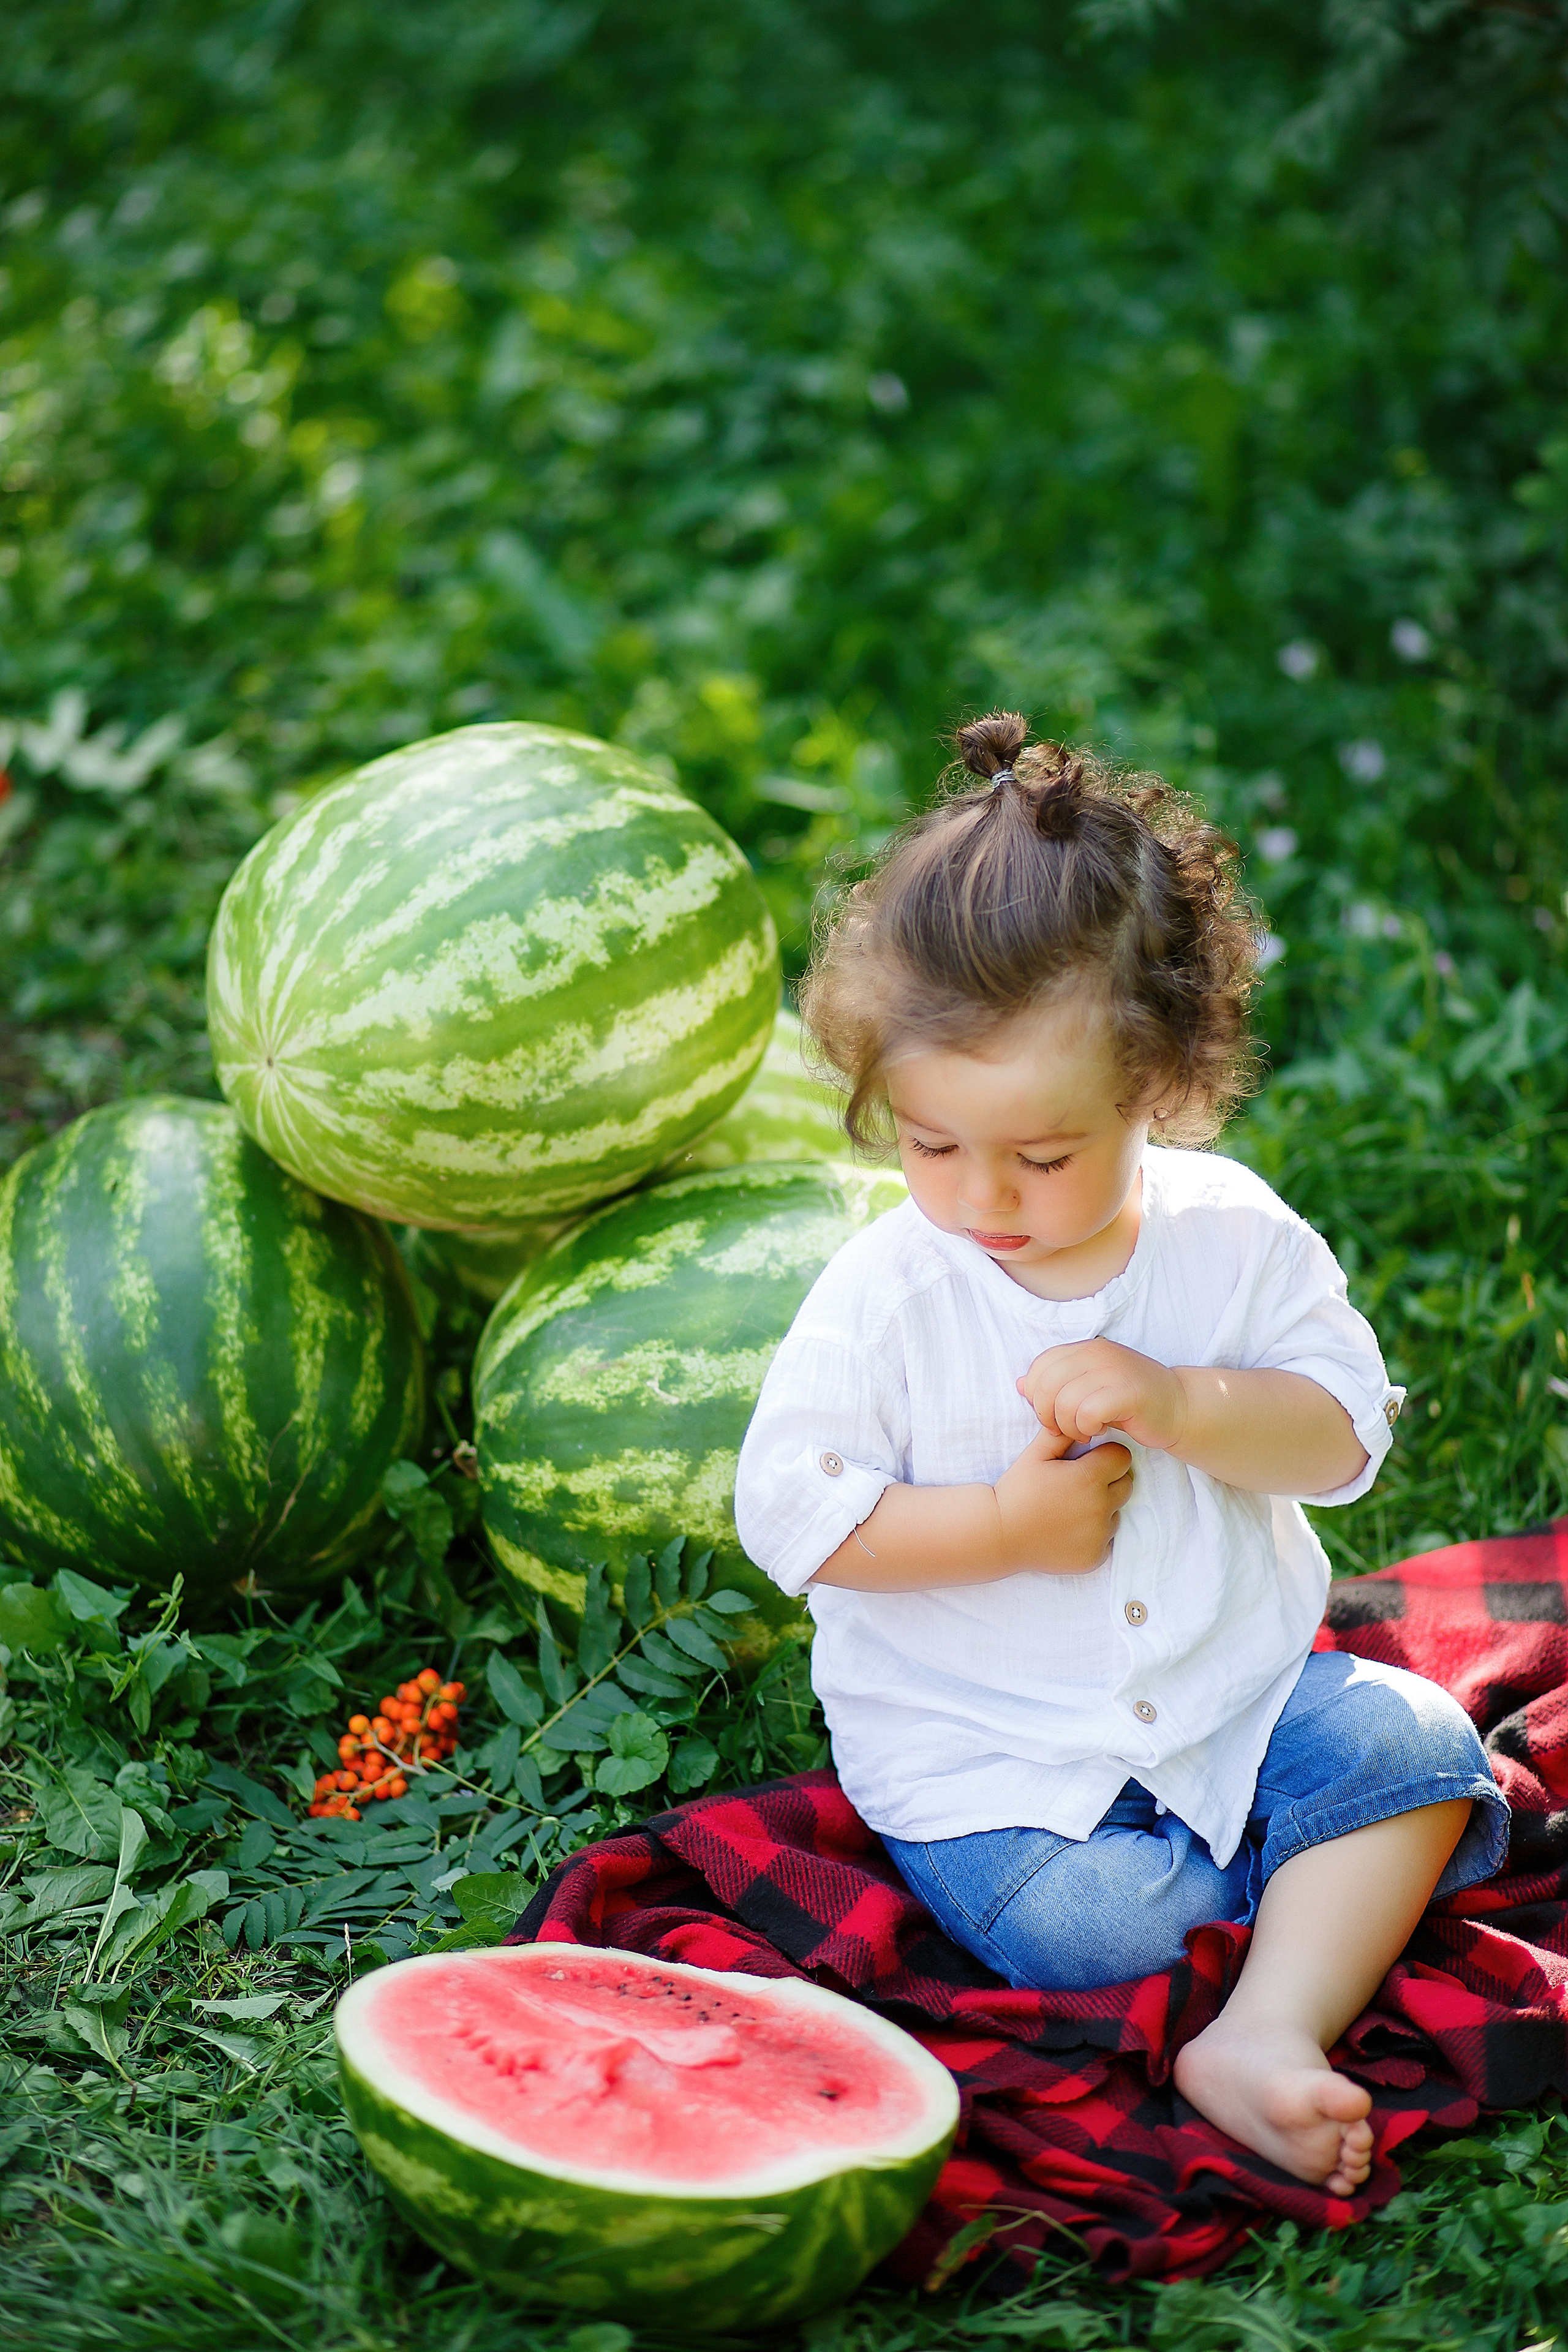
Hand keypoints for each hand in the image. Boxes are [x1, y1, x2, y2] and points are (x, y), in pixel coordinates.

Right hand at [993, 1421, 1133, 1572]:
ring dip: (1102, 1508)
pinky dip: (1093, 1534)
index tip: (1088, 1460)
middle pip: (1126, 1484)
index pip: (1122, 1457)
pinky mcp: (1095, 1557)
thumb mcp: (1035, 1454)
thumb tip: (1079, 1413)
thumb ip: (1063, 1433)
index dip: (1106, 1455)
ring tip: (1070, 1508)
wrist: (998, 1534)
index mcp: (1090, 1478)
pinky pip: (1106, 1539)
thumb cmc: (1016, 1490)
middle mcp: (1101, 1507)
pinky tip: (1068, 1530)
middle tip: (1079, 1484)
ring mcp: (1099, 1535)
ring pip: (1116, 1513)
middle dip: (1109, 1480)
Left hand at [1017, 1339, 1186, 1452]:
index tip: (1053, 1414)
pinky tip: (1100, 1430)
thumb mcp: (1088, 1387)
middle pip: (1046, 1385)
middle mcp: (1097, 1353)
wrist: (1179, 1407)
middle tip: (1066, 1429)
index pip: (1040, 1367)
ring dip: (1070, 1426)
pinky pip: (1088, 1413)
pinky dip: (1088, 1428)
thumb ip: (1056, 1384)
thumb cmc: (1130, 1401)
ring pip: (1065, 1401)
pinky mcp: (1128, 1393)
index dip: (1037, 1396)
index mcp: (1085, 1349)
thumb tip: (1020, 1385)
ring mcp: (1114, 1370)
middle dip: (1048, 1415)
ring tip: (1086, 1431)